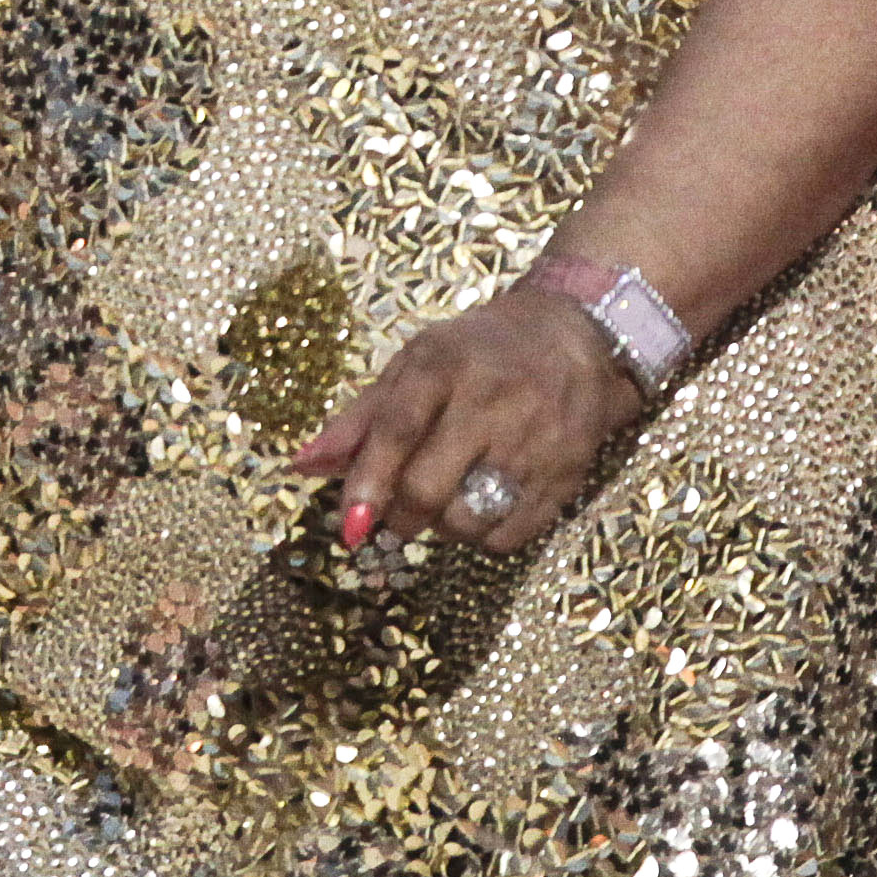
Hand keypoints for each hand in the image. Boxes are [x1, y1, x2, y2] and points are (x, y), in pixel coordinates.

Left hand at [294, 285, 647, 558]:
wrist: (574, 338)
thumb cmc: (479, 353)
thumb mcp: (416, 364)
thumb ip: (360, 418)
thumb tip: (301, 466)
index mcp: (443, 365)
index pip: (398, 429)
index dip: (369, 481)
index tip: (349, 526)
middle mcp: (491, 401)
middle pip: (427, 488)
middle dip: (399, 516)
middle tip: (397, 511)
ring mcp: (533, 441)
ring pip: (466, 521)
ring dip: (441, 527)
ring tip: (446, 498)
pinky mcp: (565, 475)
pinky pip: (507, 537)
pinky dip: (483, 537)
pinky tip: (482, 505)